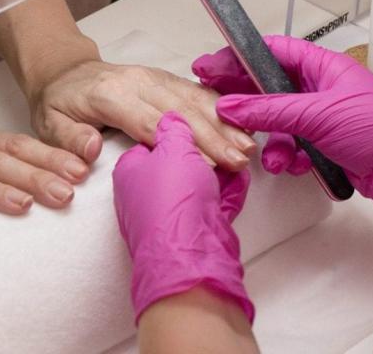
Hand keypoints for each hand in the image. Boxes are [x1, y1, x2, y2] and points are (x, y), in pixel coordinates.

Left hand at [27, 60, 257, 169]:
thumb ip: (69, 138)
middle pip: (181, 111)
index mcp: (111, 94)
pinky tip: (241, 125)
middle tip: (238, 160)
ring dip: (224, 123)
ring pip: (195, 100)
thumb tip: (91, 150)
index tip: (205, 162)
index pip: (150, 121)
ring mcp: (156, 77)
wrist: (67, 73)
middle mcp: (139, 81)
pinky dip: (222, 109)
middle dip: (213, 136)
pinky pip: (198, 92)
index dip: (181, 143)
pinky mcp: (168, 79)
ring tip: (248, 147)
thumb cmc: (61, 103)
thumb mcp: (48, 123)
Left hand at [113, 112, 253, 323]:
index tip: (204, 120)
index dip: (182, 126)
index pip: (154, 136)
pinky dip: (227, 191)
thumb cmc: (173, 196)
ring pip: (199, 181)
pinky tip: (240, 179)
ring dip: (221, 169)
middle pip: (180, 159)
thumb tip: (173, 119)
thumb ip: (175, 128)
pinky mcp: (192, 229)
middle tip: (227, 139)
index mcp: (132, 168)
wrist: (188, 253)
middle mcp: (145, 191)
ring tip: (238, 157)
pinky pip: (211, 203)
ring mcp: (169, 212)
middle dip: (208, 149)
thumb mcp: (174, 148)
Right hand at [192, 35, 372, 229]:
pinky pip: (296, 146)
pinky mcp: (330, 145)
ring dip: (271, 140)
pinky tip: (294, 167)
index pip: (271, 51)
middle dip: (248, 105)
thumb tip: (230, 105)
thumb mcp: (318, 116)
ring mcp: (326, 117)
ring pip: (280, 122)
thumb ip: (270, 111)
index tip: (208, 66)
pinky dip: (290, 157)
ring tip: (269, 155)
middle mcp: (322, 87)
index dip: (237, 57)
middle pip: (270, 88)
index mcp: (323, 66)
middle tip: (218, 111)